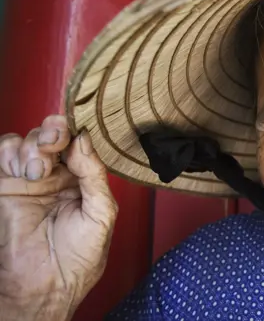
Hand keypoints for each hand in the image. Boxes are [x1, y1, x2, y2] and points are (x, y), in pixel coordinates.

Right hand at [0, 115, 117, 320]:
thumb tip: (84, 139)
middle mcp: (57, 176)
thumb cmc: (79, 257)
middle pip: (52, 134)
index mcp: (83, 180)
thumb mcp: (102, 213)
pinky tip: (24, 171)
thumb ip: (94, 175)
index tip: (76, 134)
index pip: (79, 143)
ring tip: (38, 170)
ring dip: (33, 145)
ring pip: (28, 140)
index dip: (77, 133)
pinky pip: (5, 154)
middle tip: (54, 144)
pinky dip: (12, 152)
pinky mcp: (6, 187)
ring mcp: (30, 180)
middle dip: (53, 131)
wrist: (46, 285)